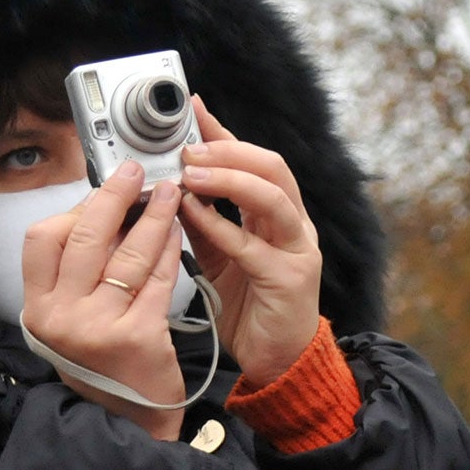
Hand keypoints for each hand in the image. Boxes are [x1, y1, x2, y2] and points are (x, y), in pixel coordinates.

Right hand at [21, 161, 188, 441]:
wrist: (131, 422)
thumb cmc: (105, 362)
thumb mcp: (73, 320)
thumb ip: (77, 274)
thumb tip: (104, 209)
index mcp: (38, 308)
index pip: (41, 240)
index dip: (73, 209)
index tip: (101, 188)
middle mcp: (60, 317)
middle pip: (84, 238)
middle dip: (113, 198)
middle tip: (136, 173)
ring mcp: (97, 328)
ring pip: (125, 254)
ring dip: (150, 217)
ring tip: (168, 194)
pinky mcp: (138, 337)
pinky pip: (156, 280)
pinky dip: (169, 250)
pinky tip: (179, 231)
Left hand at [178, 97, 323, 387]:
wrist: (277, 360)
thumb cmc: (251, 308)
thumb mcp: (220, 255)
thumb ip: (204, 221)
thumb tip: (172, 185)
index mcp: (278, 216)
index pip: (255, 160)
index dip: (225, 133)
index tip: (194, 110)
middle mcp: (294, 226)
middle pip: (272, 166)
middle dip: (227, 150)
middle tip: (186, 147)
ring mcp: (297, 250)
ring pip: (272, 196)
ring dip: (228, 178)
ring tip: (190, 172)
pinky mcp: (289, 278)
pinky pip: (253, 244)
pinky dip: (220, 224)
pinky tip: (194, 214)